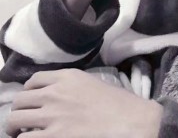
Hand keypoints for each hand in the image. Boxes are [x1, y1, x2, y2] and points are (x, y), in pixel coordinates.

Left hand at [6, 68, 163, 137]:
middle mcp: (55, 93)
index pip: (33, 80)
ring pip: (14, 120)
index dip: (29, 92)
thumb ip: (71, 85)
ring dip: (15, 128)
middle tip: (22, 121)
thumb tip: (56, 94)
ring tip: (20, 134)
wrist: (131, 120)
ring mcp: (52, 115)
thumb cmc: (119, 103)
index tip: (32, 101)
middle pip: (20, 100)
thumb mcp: (93, 83)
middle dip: (19, 110)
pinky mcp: (53, 137)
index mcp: (68, 76)